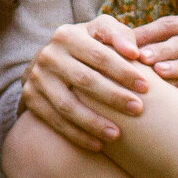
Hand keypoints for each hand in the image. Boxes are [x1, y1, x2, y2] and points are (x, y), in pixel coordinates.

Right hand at [16, 15, 155, 151]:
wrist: (51, 60)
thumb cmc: (88, 46)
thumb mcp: (100, 31)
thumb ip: (119, 35)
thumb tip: (134, 52)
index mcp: (67, 35)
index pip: (99, 55)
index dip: (123, 71)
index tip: (146, 87)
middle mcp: (48, 55)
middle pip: (84, 80)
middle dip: (113, 96)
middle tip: (137, 109)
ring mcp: (37, 78)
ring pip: (67, 105)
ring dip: (93, 122)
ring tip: (117, 134)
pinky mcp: (31, 98)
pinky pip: (55, 121)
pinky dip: (77, 135)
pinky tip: (98, 145)